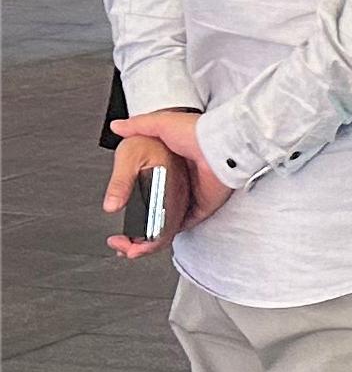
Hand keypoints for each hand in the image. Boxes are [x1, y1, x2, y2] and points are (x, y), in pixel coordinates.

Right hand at [103, 109, 227, 255]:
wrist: (220, 144)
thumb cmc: (197, 132)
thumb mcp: (161, 124)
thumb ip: (139, 125)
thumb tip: (118, 127)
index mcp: (165, 168)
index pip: (142, 192)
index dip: (126, 206)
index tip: (112, 215)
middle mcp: (176, 186)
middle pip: (151, 216)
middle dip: (134, 234)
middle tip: (120, 242)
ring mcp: (188, 198)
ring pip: (164, 225)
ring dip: (147, 240)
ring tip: (130, 247)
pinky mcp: (201, 208)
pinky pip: (182, 226)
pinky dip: (166, 236)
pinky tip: (150, 241)